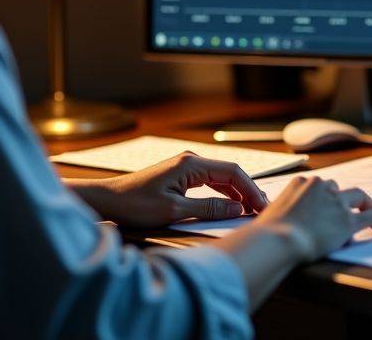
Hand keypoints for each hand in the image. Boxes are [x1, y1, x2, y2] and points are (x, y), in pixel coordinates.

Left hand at [71, 151, 268, 227]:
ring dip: (238, 193)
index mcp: (192, 164)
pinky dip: (224, 193)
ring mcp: (186, 167)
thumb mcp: (174, 211)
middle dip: (248, 191)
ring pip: (222, 177)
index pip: (233, 173)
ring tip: (252, 210)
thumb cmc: (136, 205)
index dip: (251, 191)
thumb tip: (237, 209)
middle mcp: (191, 160)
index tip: (263, 208)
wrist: (108, 200)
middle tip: (263, 211)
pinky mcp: (181, 175)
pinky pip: (211, 182)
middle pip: (231, 173)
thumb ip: (208, 209)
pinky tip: (231, 205)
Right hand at [249, 176, 371, 261]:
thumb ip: (277, 214)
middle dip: (341, 198)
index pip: (316, 185)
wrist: (277, 240)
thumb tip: (274, 223)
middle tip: (347, 208)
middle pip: (336, 187)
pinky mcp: (347, 220)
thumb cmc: (267, 233)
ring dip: (365, 204)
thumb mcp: (268, 215)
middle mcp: (320, 187)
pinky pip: (370, 215)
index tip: (324, 205)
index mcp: (299, 183)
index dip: (322, 196)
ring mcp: (335, 202)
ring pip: (357, 196)